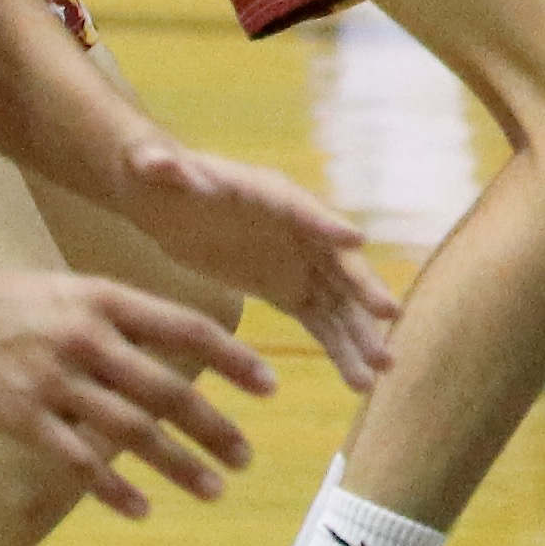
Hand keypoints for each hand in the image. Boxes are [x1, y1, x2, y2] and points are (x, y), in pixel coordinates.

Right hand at [0, 259, 273, 519]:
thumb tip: (180, 341)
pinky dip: (114, 488)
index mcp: (106, 300)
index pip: (186, 329)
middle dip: (213, 426)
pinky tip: (141, 508)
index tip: (268, 386)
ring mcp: (56, 380)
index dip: (232, 359)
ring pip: (131, 430)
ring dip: (177, 465)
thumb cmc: (10, 299)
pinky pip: (79, 459)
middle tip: (246, 456)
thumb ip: (124, 316)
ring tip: (212, 488)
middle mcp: (89, 338)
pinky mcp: (25, 417)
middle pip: (167, 389)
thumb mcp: (75, 290)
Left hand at [88, 132, 401, 395]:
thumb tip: (157, 164)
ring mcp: (298, 260)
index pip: (302, 208)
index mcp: (269, 193)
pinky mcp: (288, 288)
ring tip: (382, 370)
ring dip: (361, 332)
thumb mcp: (153, 168)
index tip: (356, 241)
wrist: (165, 198)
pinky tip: (358, 381)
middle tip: (390, 313)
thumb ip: (161, 167)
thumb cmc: (160, 175)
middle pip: (337, 258)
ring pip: (337, 299)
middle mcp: (298, 226)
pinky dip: (340, 348)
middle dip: (362, 286)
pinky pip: (321, 321)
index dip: (326, 224)